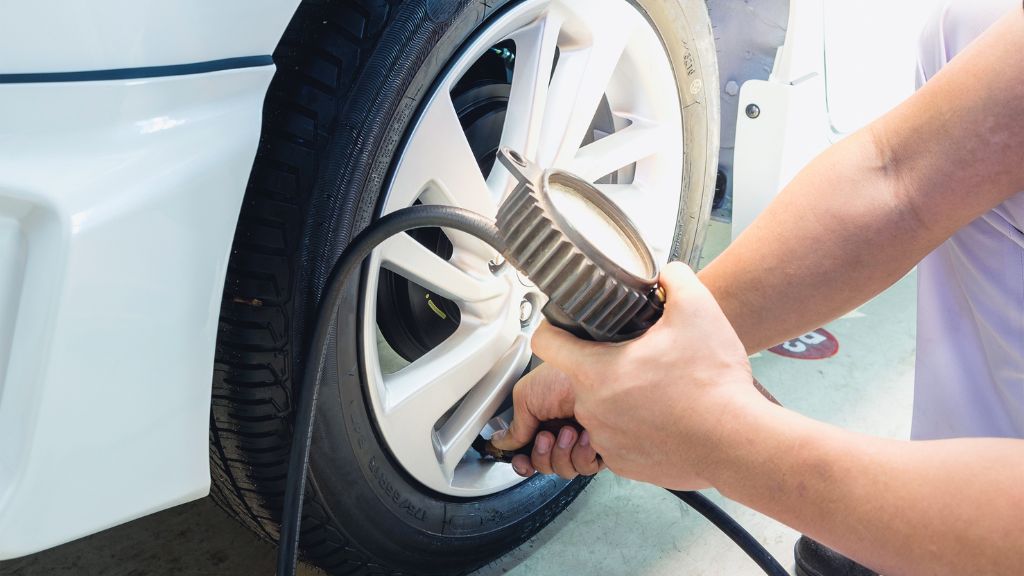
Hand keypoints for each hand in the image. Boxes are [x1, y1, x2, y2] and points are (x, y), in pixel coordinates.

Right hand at [487, 363, 601, 477]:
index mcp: (544, 420)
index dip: (524, 462)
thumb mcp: (526, 396)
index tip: (522, 461)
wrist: (594, 376)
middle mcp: (563, 432)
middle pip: (545, 465)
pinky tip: (584, 436)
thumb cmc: (562, 377)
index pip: (530, 452)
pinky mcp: (601, 448)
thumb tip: (502, 442)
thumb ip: (514, 426)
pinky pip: (586, 468)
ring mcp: (582, 441)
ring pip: (565, 470)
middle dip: (542, 454)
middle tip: (546, 436)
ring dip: (562, 453)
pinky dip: (582, 455)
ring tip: (568, 431)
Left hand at [493, 262, 761, 489]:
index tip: (566, 326)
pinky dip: (637, 428)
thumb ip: (675, 279)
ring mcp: (606, 441)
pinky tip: (665, 418)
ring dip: (623, 398)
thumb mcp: (698, 309)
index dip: (553, 327)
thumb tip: (668, 274)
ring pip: (603, 409)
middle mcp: (591, 409)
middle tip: (642, 358)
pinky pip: (620, 438)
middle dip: (608, 364)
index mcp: (595, 371)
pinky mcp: (625, 465)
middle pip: (582, 376)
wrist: (739, 442)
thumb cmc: (713, 383)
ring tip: (660, 390)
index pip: (545, 342)